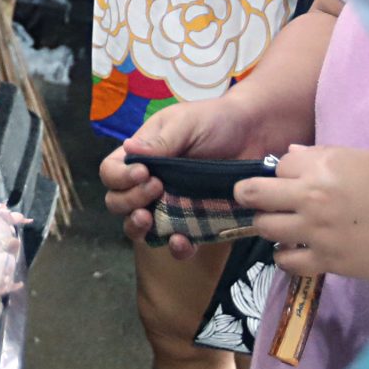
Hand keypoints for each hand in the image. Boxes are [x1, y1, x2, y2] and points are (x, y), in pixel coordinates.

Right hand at [100, 94, 269, 257]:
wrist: (256, 134)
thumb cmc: (215, 121)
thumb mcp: (184, 123)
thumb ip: (159, 141)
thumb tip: (127, 148)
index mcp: (141, 157)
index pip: (111, 173)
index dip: (119, 177)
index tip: (143, 172)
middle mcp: (150, 184)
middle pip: (117, 202)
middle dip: (128, 201)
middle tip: (156, 188)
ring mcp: (171, 207)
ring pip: (139, 228)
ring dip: (139, 228)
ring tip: (150, 220)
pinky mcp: (196, 224)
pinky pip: (177, 244)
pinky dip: (176, 248)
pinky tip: (182, 240)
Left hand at [237, 145, 368, 281]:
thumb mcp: (361, 159)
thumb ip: (321, 156)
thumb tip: (290, 155)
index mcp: (321, 168)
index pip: (278, 166)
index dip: (283, 172)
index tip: (290, 179)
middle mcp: (311, 198)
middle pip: (254, 194)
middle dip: (247, 194)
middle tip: (253, 199)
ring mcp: (315, 232)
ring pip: (265, 228)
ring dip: (267, 225)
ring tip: (278, 225)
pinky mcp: (326, 261)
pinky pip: (286, 262)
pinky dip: (283, 257)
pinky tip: (291, 251)